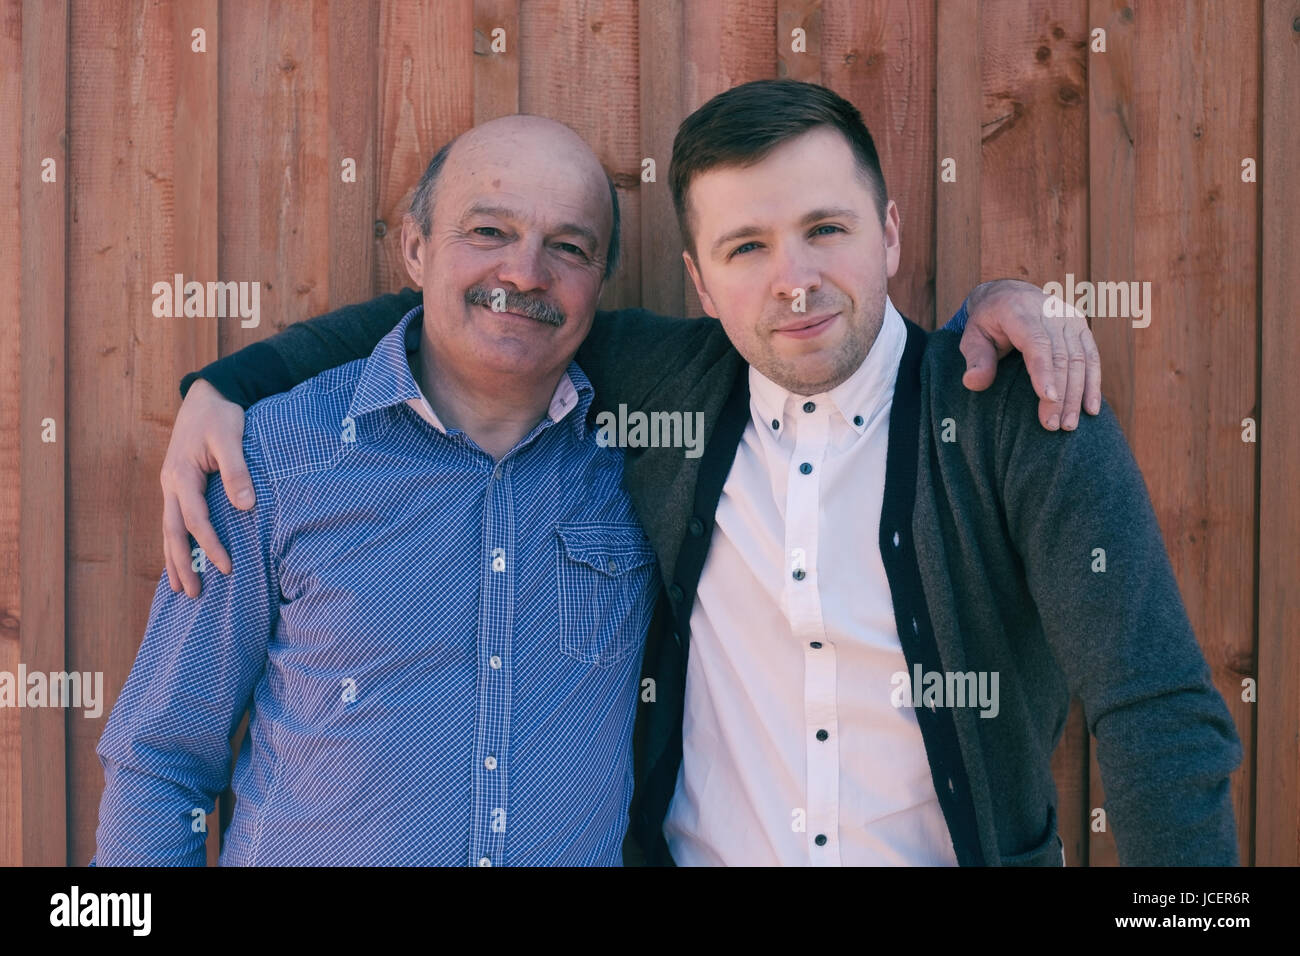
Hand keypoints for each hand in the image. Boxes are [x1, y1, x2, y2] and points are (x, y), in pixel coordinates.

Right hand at [160, 379, 251, 597]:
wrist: (207, 395)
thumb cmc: (221, 415)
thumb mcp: (231, 438)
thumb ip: (237, 471)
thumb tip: (245, 506)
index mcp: (181, 474)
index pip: (196, 519)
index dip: (210, 545)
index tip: (227, 567)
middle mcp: (170, 483)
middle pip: (173, 532)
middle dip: (182, 564)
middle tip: (193, 593)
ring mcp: (170, 485)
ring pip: (168, 529)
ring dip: (174, 558)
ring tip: (181, 587)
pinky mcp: (177, 484)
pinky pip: (174, 519)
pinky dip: (176, 541)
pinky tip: (180, 557)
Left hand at [958, 278, 1101, 430]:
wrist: (1010, 294)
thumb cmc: (987, 322)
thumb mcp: (972, 337)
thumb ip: (976, 359)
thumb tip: (973, 383)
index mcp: (1019, 312)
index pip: (1037, 343)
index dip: (1044, 371)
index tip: (1048, 399)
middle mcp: (1050, 312)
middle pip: (1061, 356)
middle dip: (1060, 394)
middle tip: (1053, 426)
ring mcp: (1069, 318)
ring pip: (1080, 359)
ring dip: (1077, 395)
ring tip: (1069, 425)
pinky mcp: (1081, 327)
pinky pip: (1091, 357)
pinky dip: (1093, 384)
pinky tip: (1091, 409)